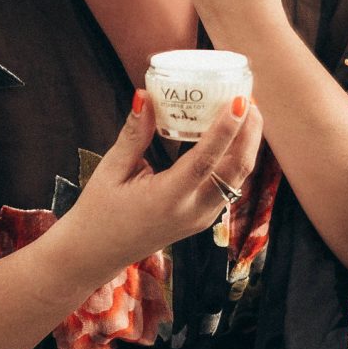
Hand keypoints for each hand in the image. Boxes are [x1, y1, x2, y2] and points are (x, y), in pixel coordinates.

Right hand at [64, 91, 263, 288]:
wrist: (97, 253)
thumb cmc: (98, 211)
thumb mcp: (112, 170)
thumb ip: (134, 134)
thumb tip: (145, 95)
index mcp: (167, 199)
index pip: (206, 160)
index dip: (226, 129)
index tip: (241, 101)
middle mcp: (193, 211)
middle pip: (237, 169)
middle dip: (249, 132)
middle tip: (248, 97)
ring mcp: (202, 217)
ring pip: (238, 178)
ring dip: (247, 144)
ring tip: (245, 111)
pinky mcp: (203, 218)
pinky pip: (229, 184)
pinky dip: (235, 157)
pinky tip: (232, 135)